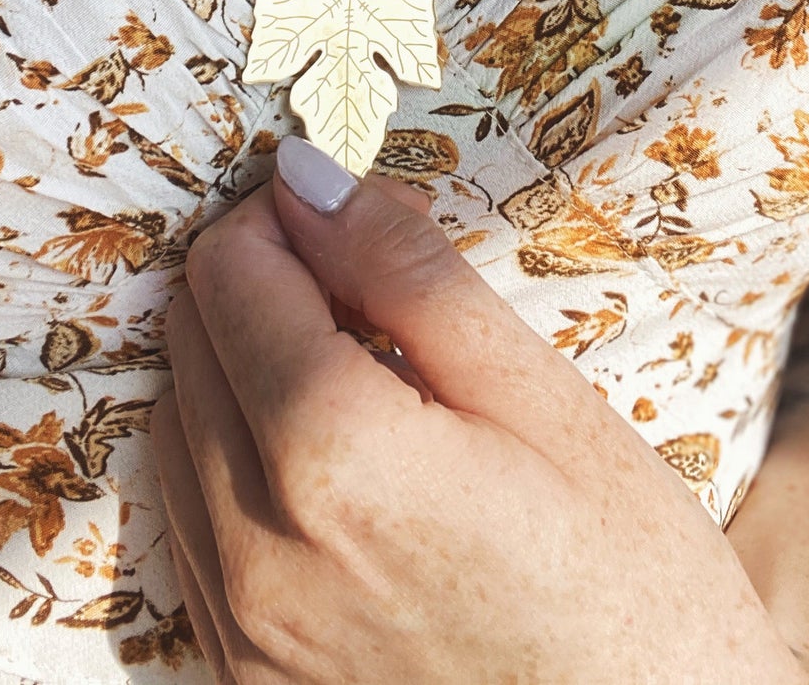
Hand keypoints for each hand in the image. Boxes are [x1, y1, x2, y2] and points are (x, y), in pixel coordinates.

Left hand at [152, 136, 807, 684]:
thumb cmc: (632, 585)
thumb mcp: (541, 398)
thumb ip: (408, 274)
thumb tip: (305, 174)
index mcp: (332, 454)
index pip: (229, 272)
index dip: (285, 217)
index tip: (350, 220)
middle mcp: (257, 547)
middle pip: (190, 341)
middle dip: (262, 287)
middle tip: (367, 292)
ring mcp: (242, 629)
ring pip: (177, 430)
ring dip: (241, 373)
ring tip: (357, 378)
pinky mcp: (245, 683)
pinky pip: (194, 530)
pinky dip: (237, 468)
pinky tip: (332, 471)